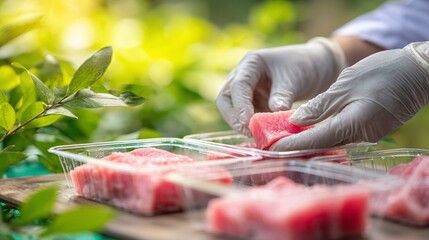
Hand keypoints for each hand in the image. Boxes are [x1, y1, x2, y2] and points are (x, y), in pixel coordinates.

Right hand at [216, 37, 345, 135]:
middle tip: (249, 132)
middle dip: (234, 117)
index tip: (248, 122)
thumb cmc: (304, 67)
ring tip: (259, 135)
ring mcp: (247, 92)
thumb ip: (282, 96)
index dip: (240, 105)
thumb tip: (274, 114)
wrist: (316, 68)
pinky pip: (246, 117)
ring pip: (232, 110)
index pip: (238, 85)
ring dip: (242, 124)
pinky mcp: (253, 104)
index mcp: (251, 64)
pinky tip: (264, 134)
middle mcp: (243, 77)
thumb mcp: (295, 80)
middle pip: (225, 99)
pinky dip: (252, 126)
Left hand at [271, 42, 428, 150]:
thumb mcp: (347, 84)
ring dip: (308, 141)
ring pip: (330, 142)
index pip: (315, 140)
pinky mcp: (369, 131)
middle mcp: (360, 137)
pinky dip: (322, 135)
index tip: (270, 147)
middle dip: (295, 146)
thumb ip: (320, 106)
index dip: (291, 145)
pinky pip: (341, 136)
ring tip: (284, 137)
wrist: (419, 72)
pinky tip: (308, 130)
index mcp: (354, 125)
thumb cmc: (384, 72)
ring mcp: (367, 136)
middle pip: (321, 145)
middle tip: (271, 143)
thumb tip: (296, 121)